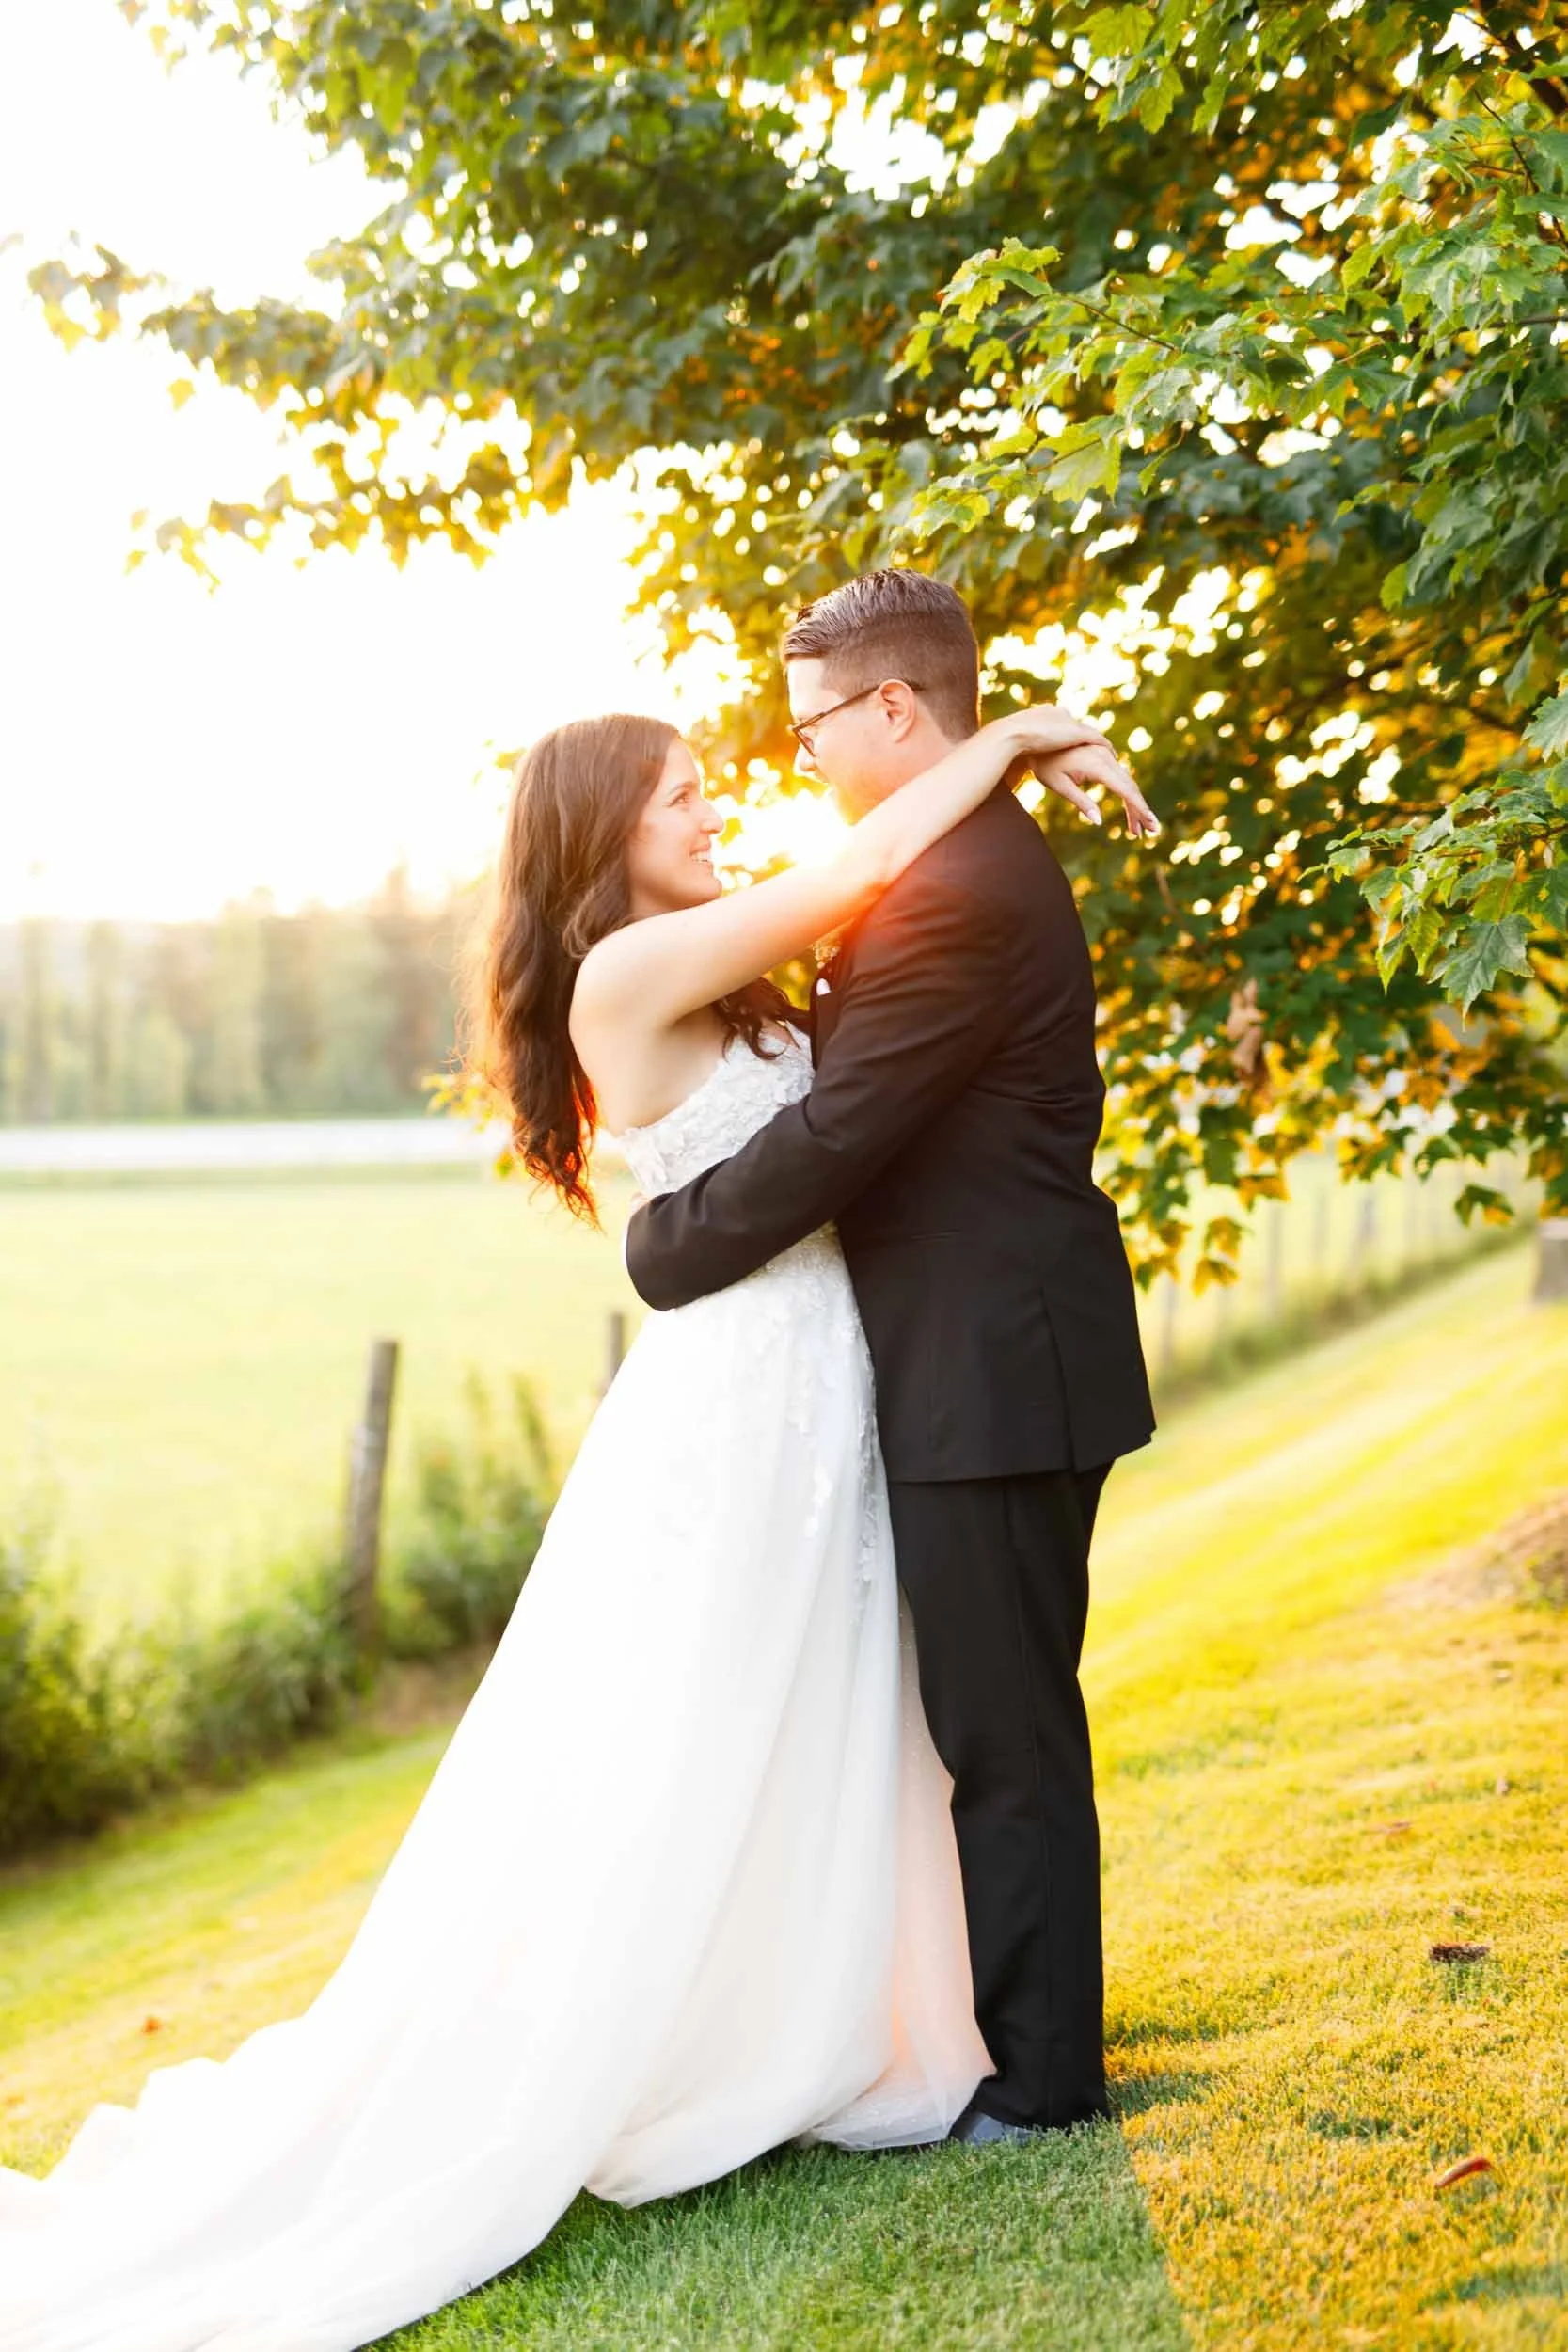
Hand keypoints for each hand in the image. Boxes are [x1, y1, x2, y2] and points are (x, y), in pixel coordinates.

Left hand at [1027, 744, 1160, 840]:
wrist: (1036, 737)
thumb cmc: (1044, 765)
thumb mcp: (1059, 786)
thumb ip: (1081, 802)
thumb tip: (1099, 821)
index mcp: (1097, 765)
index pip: (1125, 790)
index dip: (1140, 809)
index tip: (1152, 824)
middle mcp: (1106, 756)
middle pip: (1130, 787)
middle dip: (1141, 811)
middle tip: (1149, 832)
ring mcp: (1106, 754)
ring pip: (1126, 782)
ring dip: (1133, 805)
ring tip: (1136, 830)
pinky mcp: (1103, 754)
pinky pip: (1119, 776)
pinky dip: (1125, 793)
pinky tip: (1129, 810)